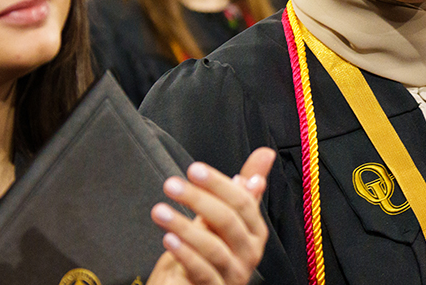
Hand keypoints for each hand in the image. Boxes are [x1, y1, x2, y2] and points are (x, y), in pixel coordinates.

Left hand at [146, 147, 275, 284]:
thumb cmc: (208, 252)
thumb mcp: (222, 216)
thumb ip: (243, 189)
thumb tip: (265, 154)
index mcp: (255, 231)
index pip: (243, 202)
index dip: (218, 184)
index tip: (194, 169)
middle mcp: (249, 253)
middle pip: (229, 222)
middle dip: (198, 200)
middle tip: (172, 185)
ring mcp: (234, 274)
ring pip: (214, 248)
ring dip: (184, 227)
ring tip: (160, 211)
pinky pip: (203, 272)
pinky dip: (185, 254)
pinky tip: (169, 239)